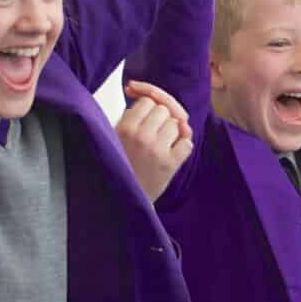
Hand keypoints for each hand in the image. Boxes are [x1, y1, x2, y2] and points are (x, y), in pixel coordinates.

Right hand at [118, 81, 194, 201]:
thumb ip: (131, 117)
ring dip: (171, 131)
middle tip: (152, 131)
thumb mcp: (113, 137)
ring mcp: (158, 151)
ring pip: (177, 124)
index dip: (148, 106)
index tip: (145, 114)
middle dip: (160, 118)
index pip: (148, 102)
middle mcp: (142, 137)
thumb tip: (153, 98)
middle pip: (164, 110)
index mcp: (124, 128)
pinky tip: (172, 151)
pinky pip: (187, 143)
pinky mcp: (170, 165)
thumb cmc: (117, 168)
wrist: (120, 202)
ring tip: (160, 143)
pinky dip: (183, 145)